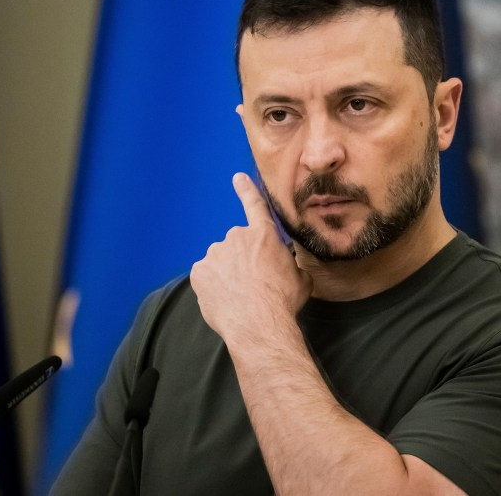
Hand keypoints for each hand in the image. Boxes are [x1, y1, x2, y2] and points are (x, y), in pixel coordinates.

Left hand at [191, 173, 312, 343]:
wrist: (258, 323)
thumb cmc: (283, 301)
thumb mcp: (301, 279)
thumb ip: (290, 264)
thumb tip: (289, 267)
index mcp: (264, 235)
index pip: (255, 206)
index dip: (247, 190)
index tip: (238, 178)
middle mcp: (237, 237)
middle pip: (237, 245)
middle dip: (242, 260)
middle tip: (253, 284)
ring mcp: (215, 253)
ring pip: (220, 261)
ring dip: (227, 274)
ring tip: (240, 296)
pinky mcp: (199, 272)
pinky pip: (206, 276)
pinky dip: (213, 286)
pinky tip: (225, 299)